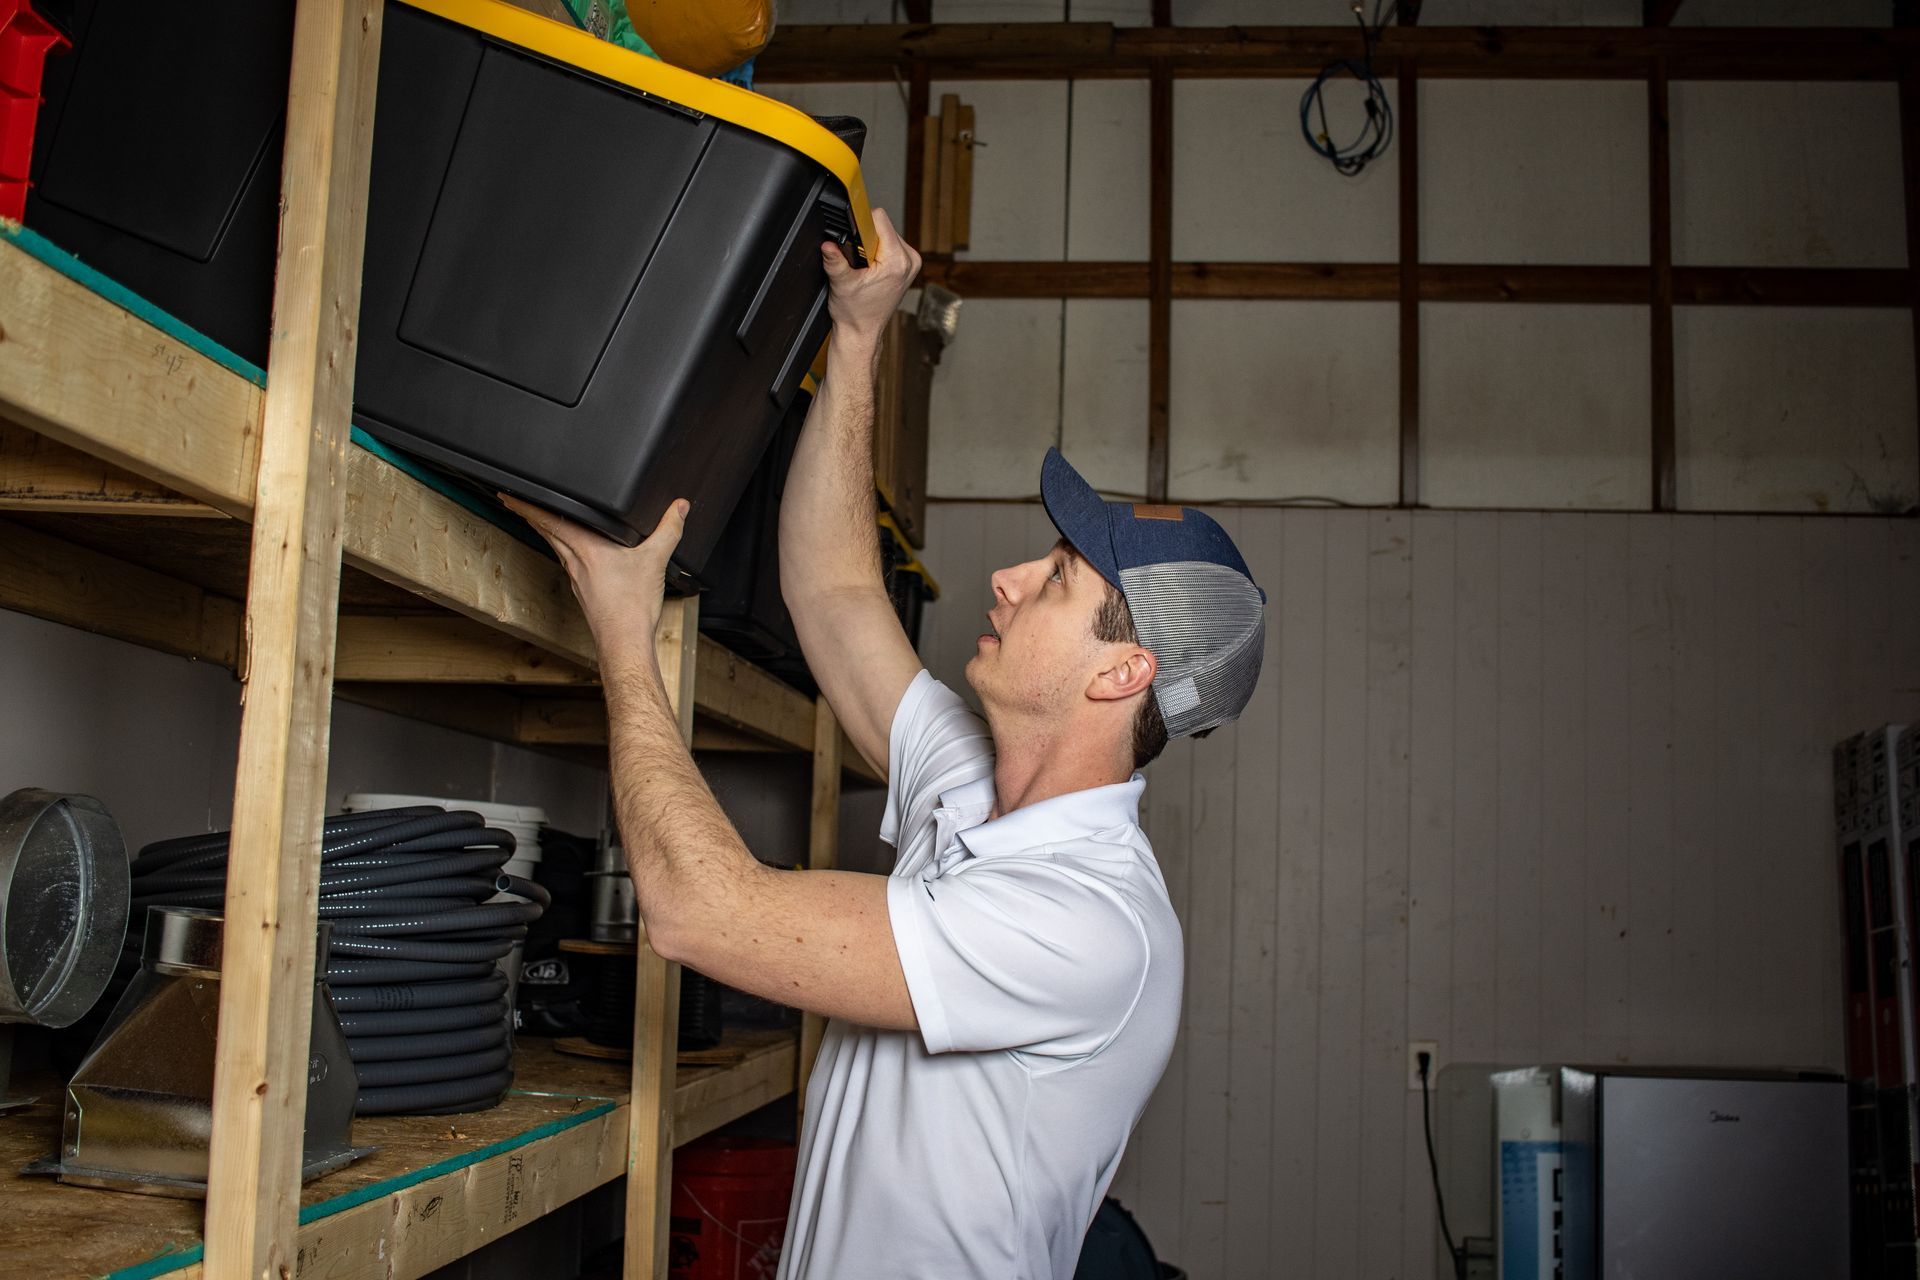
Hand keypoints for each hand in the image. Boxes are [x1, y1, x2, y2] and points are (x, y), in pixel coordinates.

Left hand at [500, 494, 687, 664]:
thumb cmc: (632, 607)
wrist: (625, 642)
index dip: (526, 505)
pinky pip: (569, 565)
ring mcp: (576, 579)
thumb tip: (679, 507)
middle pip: (546, 533)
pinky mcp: (583, 592)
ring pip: (556, 548)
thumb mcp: (656, 559)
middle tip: (516, 503)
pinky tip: (576, 555)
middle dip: (531, 516)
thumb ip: (669, 529)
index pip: (548, 520)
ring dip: (547, 533)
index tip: (508, 495)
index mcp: (586, 548)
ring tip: (542, 523)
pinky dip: (566, 552)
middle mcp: (575, 562)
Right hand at [823, 207, 921, 348]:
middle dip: (866, 237)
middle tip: (857, 259)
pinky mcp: (909, 266)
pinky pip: (891, 244)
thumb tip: (828, 243)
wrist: (863, 331)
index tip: (853, 238)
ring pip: (887, 233)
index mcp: (897, 261)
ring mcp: (912, 263)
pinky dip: (878, 250)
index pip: (879, 219)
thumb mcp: (841, 283)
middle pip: (883, 226)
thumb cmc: (856, 313)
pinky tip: (871, 267)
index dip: (861, 224)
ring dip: (872, 244)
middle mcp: (910, 260)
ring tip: (864, 266)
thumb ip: (835, 260)